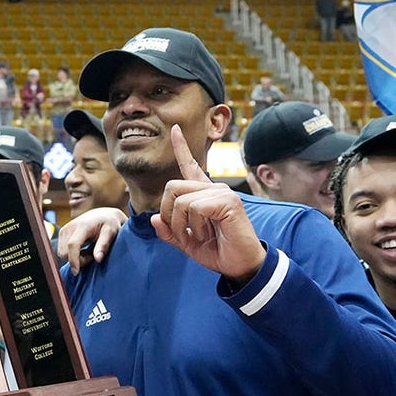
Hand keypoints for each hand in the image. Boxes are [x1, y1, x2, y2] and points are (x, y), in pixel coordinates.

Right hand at [57, 207, 127, 272]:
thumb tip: (98, 259)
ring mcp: (64, 229)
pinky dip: (71, 254)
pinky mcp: (62, 233)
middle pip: (64, 252)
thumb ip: (103, 245)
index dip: (73, 260)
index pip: (72, 245)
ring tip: (88, 252)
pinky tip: (82, 250)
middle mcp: (70, 227)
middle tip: (92, 256)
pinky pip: (62, 250)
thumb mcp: (111, 232)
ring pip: (62, 253)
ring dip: (74, 257)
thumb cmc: (109, 224)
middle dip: (77, 260)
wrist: (103, 214)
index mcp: (83, 226)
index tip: (77, 272)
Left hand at [151, 125, 265, 285]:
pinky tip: (204, 234)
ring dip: (180, 224)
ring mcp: (221, 193)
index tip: (174, 129)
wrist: (241, 266)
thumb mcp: (187, 243)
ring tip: (195, 236)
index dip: (181, 148)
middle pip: (172, 187)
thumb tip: (154, 218)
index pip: (190, 166)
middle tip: (180, 233)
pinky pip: (194, 208)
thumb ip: (170, 232)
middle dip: (168, 214)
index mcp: (204, 195)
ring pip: (180, 199)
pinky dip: (192, 226)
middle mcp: (213, 189)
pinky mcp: (227, 202)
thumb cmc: (219, 252)